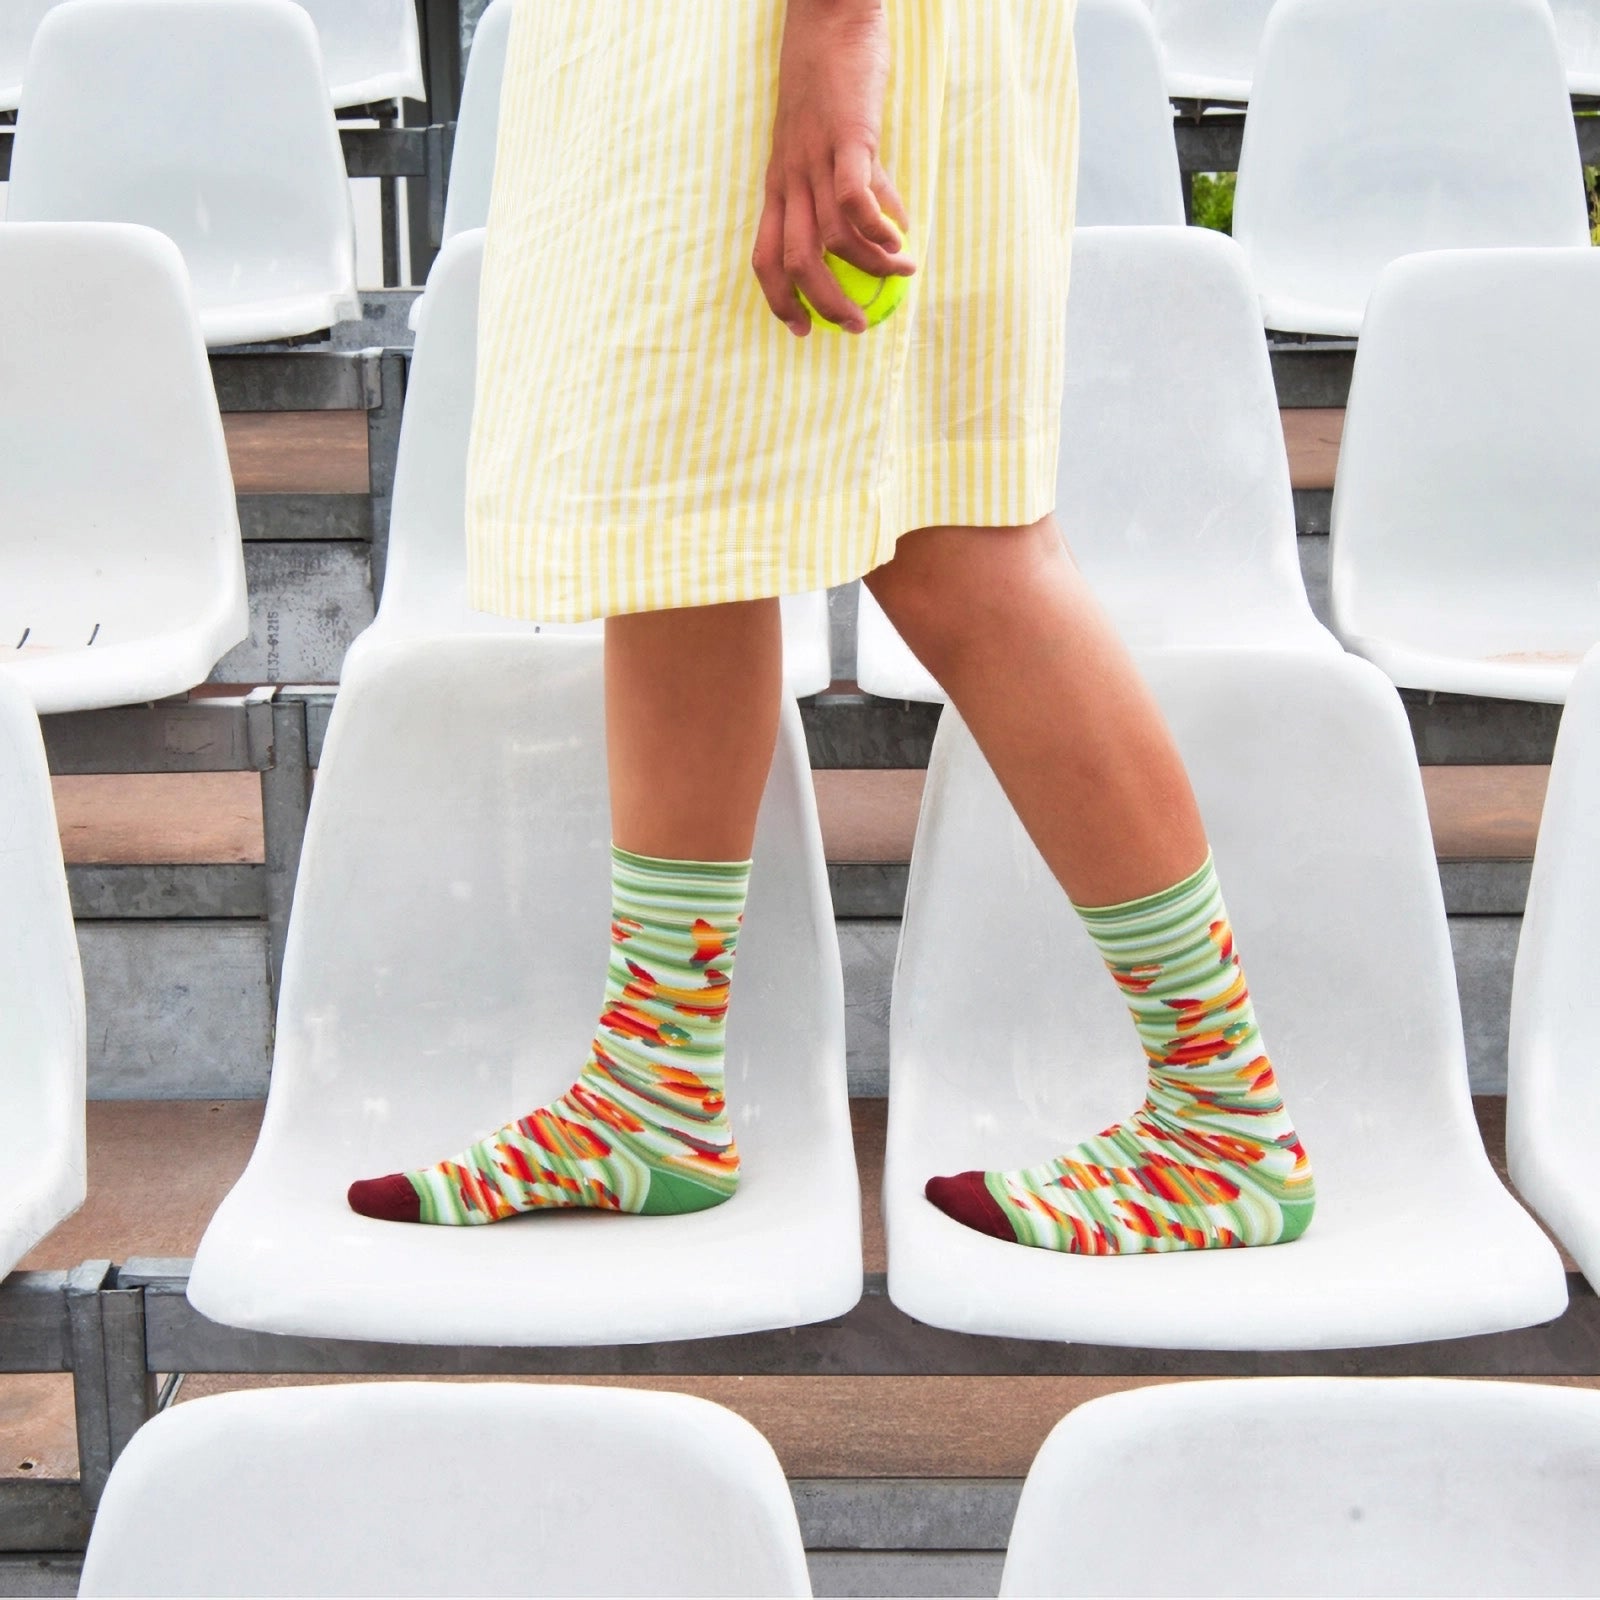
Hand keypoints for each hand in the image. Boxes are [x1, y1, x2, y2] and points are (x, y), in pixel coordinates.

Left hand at [753, 0, 914, 335]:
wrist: (831, 17)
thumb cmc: (834, 78)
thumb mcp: (836, 143)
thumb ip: (861, 186)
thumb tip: (891, 228)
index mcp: (780, 184)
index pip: (766, 257)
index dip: (780, 301)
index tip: (802, 330)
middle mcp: (790, 178)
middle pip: (795, 261)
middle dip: (825, 304)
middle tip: (858, 325)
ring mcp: (814, 158)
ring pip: (829, 237)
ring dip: (868, 267)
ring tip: (902, 272)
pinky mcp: (845, 137)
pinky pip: (853, 198)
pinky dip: (876, 228)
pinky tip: (900, 239)